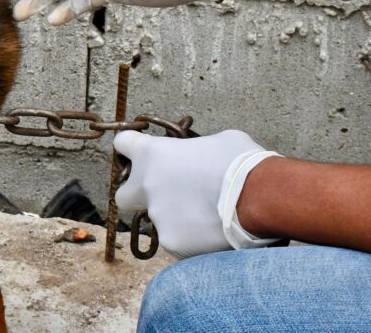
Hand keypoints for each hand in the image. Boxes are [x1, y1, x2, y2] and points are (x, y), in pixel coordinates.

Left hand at [114, 129, 279, 258]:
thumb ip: (197, 149)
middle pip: (124, 195)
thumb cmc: (242, 162)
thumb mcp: (219, 142)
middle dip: (138, 197)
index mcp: (153, 154)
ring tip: (210, 216)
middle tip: (165, 197)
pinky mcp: (172, 241)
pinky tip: (215, 232)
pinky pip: (179, 241)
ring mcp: (157, 216)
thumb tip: (202, 156)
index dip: (131, 149)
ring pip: (160, 221)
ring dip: (178, 219)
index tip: (138, 155)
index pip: (123, 144)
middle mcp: (147, 185)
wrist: (260, 197)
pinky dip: (194, 239)